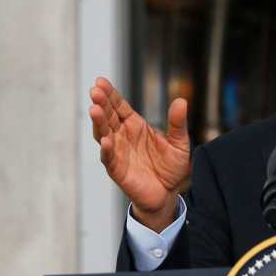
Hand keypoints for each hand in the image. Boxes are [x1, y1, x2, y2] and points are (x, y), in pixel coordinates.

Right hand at [88, 77, 189, 229]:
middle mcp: (122, 136)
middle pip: (108, 116)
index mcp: (135, 125)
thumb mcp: (179, 143)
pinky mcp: (117, 169)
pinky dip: (106, 149)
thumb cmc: (170, 168)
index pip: (118, 106)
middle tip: (95, 91)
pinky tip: (105, 140)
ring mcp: (117, 151)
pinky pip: (109, 157)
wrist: (167, 194)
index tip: (100, 81)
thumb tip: (181, 100)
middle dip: (101, 103)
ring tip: (94, 109)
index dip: (110, 94)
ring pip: (103, 134)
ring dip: (98, 122)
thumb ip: (178, 123)